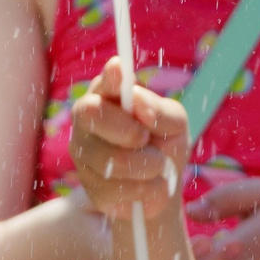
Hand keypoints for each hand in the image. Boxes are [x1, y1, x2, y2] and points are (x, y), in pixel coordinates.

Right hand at [69, 58, 187, 223]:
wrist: (163, 187)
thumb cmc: (166, 143)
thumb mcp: (175, 124)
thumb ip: (160, 111)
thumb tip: (137, 101)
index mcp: (110, 94)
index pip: (105, 80)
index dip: (111, 76)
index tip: (119, 70)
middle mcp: (88, 118)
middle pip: (91, 114)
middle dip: (126, 129)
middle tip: (145, 138)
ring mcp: (84, 153)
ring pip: (110, 159)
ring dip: (148, 166)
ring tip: (159, 166)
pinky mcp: (90, 186)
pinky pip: (117, 190)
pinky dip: (145, 190)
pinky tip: (149, 185)